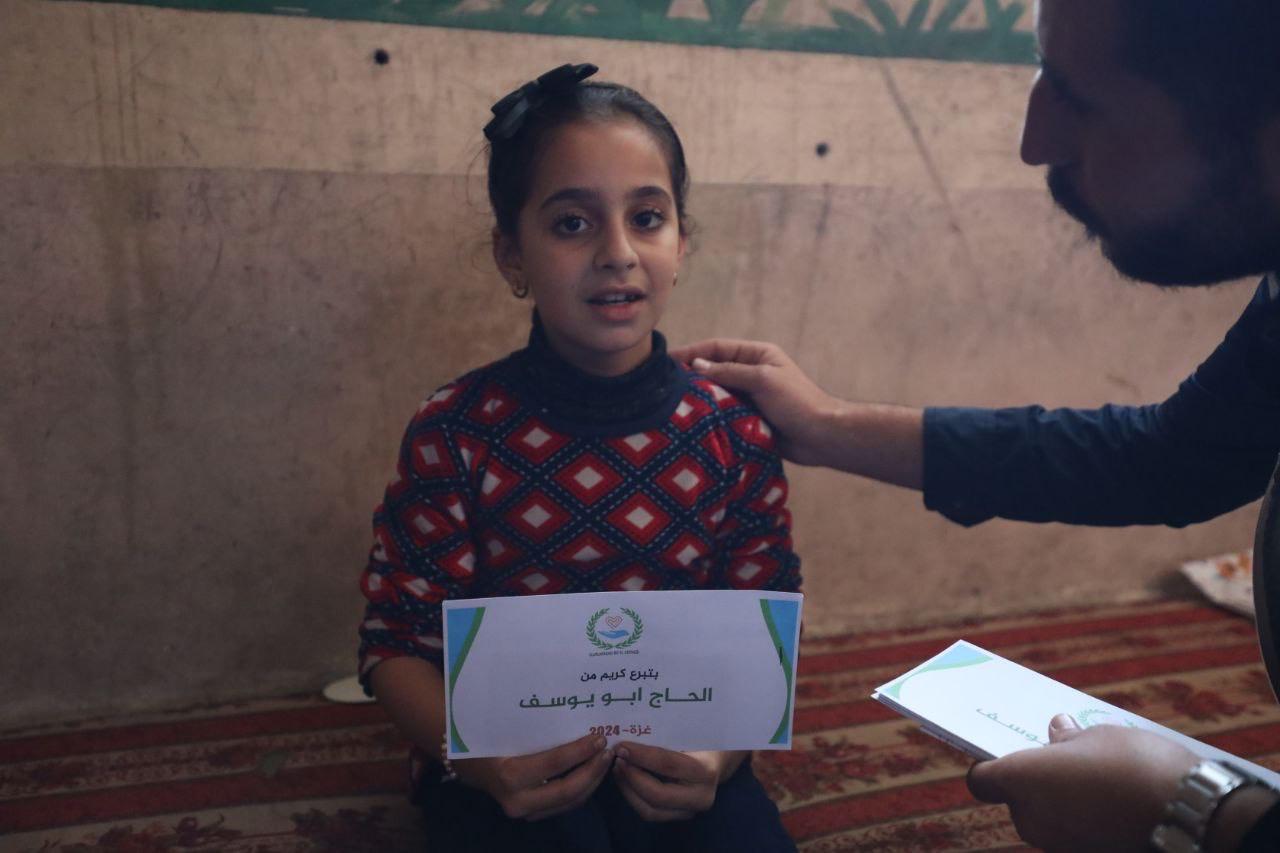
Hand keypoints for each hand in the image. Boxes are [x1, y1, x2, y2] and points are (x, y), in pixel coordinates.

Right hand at [455, 733, 612, 820]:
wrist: (466, 764)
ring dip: (592, 781)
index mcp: (510, 775)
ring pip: (570, 802)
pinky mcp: (532, 814)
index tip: (600, 737)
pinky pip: (564, 804)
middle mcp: (518, 800)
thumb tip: (570, 704)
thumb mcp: (504, 728)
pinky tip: (592, 771)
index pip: (555, 764)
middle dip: (594, 771)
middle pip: (568, 791)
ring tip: (605, 760)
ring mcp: (525, 811)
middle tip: (609, 750)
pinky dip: (582, 789)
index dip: (581, 751)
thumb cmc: (485, 738)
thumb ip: (535, 724)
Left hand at [611, 743, 742, 821]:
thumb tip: (631, 727)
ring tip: (617, 767)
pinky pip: (650, 812)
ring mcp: (690, 811)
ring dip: (628, 788)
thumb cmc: (701, 738)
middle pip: (657, 795)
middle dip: (631, 777)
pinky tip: (624, 778)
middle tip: (617, 758)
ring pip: (650, 809)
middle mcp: (701, 797)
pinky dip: (632, 796)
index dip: (641, 756)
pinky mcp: (679, 816)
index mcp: (706, 771)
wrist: (717, 759)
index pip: (668, 765)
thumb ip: (665, 734)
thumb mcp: (689, 732)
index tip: (621, 746)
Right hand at [669, 338, 838, 465]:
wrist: (821, 437)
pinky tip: (691, 422)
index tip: (666, 361)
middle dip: (691, 376)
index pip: (716, 348)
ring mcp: (749, 397)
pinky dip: (709, 416)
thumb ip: (729, 371)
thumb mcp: (763, 379)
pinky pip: (723, 414)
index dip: (691, 353)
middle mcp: (750, 373)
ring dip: (699, 398)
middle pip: (713, 370)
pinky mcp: (748, 419)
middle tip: (663, 385)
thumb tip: (696, 366)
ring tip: (672, 405)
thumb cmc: (797, 402)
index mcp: (757, 355)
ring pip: (716, 393)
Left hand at [966, 715, 1197, 851]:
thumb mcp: (1100, 735)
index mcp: (1022, 780)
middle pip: (1018, 801)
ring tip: (1094, 778)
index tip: (1010, 751)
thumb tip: (1057, 731)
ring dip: (1060, 802)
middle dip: (1035, 783)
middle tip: (1063, 758)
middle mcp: (1031, 819)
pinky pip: (1074, 834)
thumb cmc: (1136, 764)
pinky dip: (1084, 821)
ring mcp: (1059, 845)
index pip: (983, 779)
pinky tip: (1110, 803)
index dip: (992, 766)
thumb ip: (1069, 738)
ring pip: (1047, 819)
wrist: (1191, 816)